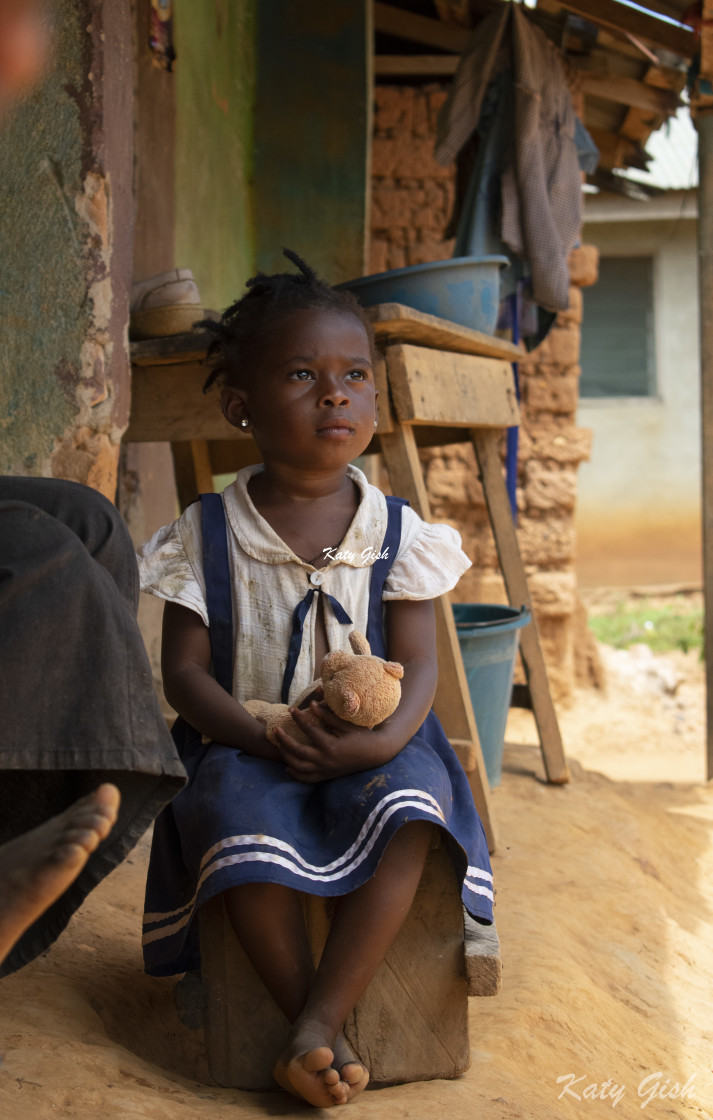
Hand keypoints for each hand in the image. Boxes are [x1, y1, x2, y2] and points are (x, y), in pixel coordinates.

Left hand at [272, 701, 395, 782]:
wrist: (375, 755)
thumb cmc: (362, 736)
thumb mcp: (346, 724)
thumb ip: (327, 716)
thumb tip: (311, 705)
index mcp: (330, 745)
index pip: (308, 730)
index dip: (298, 718)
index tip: (291, 710)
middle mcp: (325, 760)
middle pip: (297, 751)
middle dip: (283, 740)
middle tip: (276, 729)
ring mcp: (325, 770)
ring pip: (298, 767)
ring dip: (286, 756)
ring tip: (279, 745)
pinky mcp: (327, 776)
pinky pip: (307, 778)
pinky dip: (295, 774)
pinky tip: (288, 766)